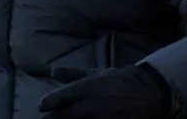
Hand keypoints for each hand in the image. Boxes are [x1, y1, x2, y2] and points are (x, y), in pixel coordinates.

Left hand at [39, 64, 174, 118]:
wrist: (145, 93)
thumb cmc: (115, 81)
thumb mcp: (94, 73)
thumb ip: (72, 74)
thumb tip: (52, 71)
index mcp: (87, 87)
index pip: (63, 96)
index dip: (49, 101)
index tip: (41, 106)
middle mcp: (92, 103)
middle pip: (66, 115)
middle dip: (53, 118)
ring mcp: (101, 117)